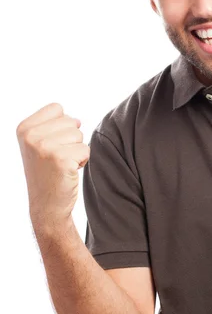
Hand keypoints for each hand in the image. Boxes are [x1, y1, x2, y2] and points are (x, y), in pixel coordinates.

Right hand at [16, 102, 89, 228]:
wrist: (47, 205)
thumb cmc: (48, 172)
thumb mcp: (41, 143)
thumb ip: (56, 125)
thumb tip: (78, 120)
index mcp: (24, 128)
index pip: (57, 108)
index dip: (62, 126)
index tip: (51, 145)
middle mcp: (31, 136)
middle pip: (71, 121)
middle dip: (71, 140)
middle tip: (57, 158)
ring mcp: (44, 147)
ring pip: (79, 135)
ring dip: (77, 151)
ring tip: (62, 164)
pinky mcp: (60, 159)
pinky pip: (86, 150)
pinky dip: (82, 161)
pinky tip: (68, 172)